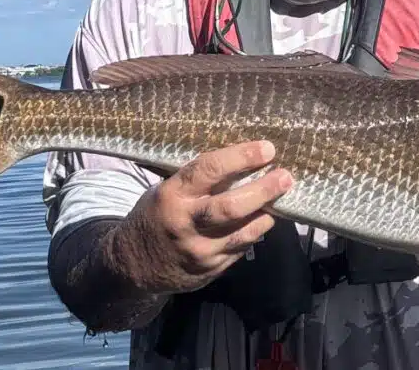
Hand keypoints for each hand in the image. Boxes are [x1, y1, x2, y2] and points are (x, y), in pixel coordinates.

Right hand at [110, 140, 293, 293]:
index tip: (267, 149)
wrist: (132, 265)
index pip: (208, 171)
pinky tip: (264, 218)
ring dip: (266, 213)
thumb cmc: (155, 216)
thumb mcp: (165, 191)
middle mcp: (186, 224)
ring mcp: (200, 250)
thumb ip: (197, 181)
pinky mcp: (211, 270)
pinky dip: (255, 231)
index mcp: (172, 196)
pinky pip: (240, 248)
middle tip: (286, 176)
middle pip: (231, 207)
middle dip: (263, 190)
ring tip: (282, 196)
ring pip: (243, 232)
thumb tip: (241, 161)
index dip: (241, 158)